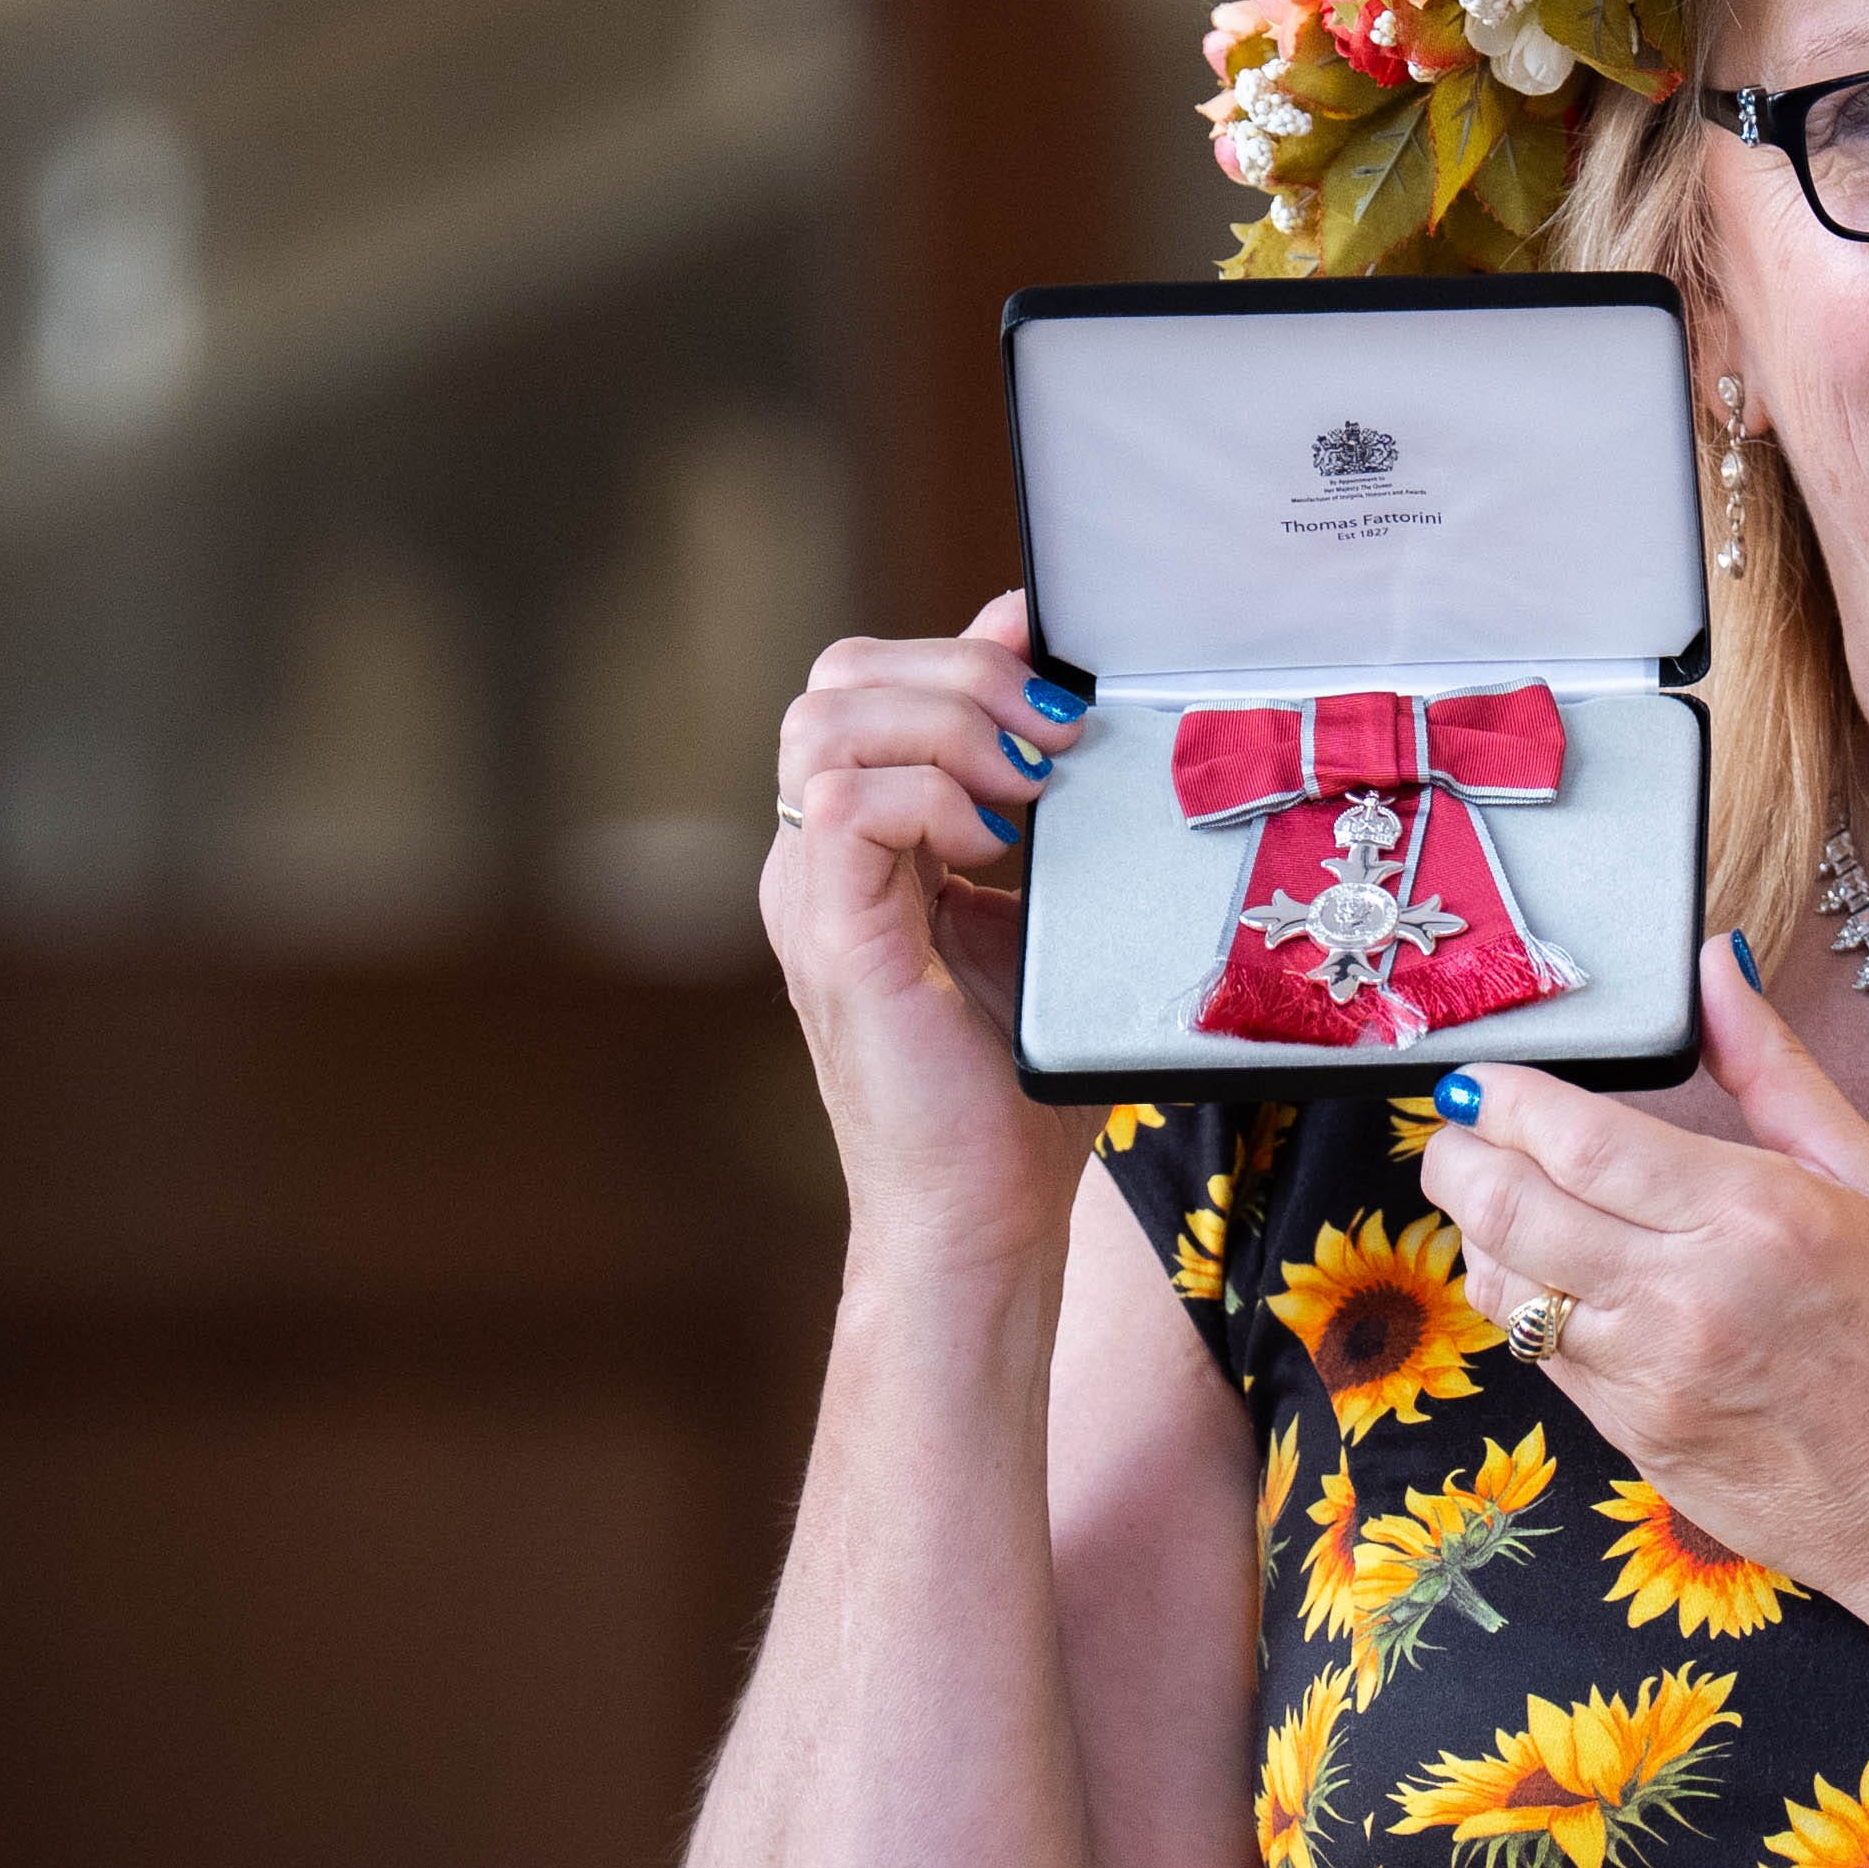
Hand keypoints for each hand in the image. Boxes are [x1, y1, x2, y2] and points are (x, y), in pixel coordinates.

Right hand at [761, 589, 1094, 1261]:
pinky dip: (931, 796)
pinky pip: (846, 804)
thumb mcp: (1041, 911)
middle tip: (1055, 738)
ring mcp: (810, 897)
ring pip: (828, 723)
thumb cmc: (1018, 1087)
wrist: (984, 1215)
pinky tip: (995, 847)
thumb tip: (1057, 687)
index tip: (1056, 664)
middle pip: (837, 681)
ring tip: (1029, 790)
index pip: (865, 684)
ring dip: (948, 727)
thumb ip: (1034, 804)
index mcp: (856, 849)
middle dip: (960, 675)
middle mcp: (814, 862)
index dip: (958, 652)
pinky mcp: (834, 938)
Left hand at [1413, 939, 1868, 1610]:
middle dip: (1458, 1155)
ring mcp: (1652, 1381)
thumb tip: (1714, 971)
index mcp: (1756, 1216)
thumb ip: (1776, 1073)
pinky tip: (1560, 1278)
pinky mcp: (1638, 1443)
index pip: (1572, 1138)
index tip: (1482, 1078)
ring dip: (1484, 1233)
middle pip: (1506, 1207)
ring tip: (1505, 1198)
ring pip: (1503, 1289)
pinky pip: (1542, 1359)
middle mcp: (1687, 1299)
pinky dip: (1529, 1307)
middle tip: (1460, 1129)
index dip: (1501, 1098)